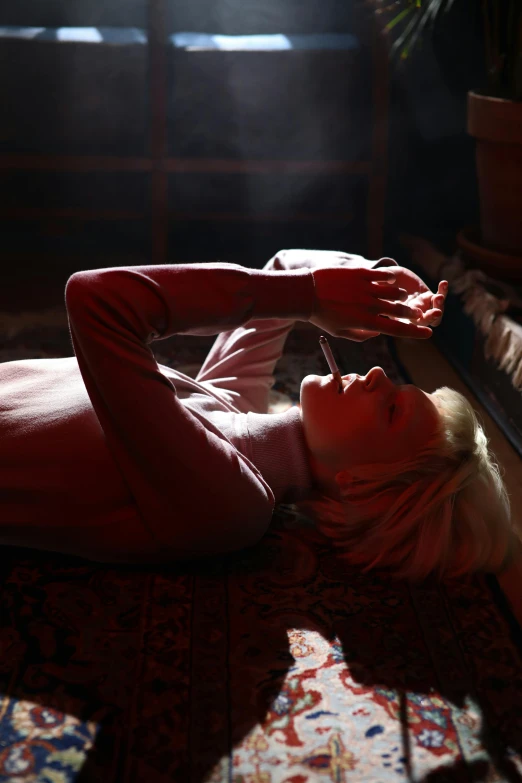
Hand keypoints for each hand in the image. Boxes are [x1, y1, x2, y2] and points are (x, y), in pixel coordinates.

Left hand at [309, 265, 433, 339]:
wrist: (306, 293)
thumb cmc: (322, 316)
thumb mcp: (341, 333)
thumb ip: (363, 335)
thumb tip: (379, 332)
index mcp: (365, 322)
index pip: (397, 330)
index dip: (415, 332)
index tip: (428, 333)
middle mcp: (369, 306)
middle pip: (400, 311)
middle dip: (412, 313)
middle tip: (416, 314)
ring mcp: (365, 288)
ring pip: (394, 291)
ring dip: (399, 296)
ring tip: (399, 297)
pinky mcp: (360, 273)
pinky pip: (382, 275)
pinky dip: (389, 279)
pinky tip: (390, 280)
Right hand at [377, 264, 447, 327]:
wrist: (388, 278)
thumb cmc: (376, 283)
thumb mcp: (374, 285)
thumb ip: (376, 288)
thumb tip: (379, 282)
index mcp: (395, 317)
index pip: (404, 326)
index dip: (412, 326)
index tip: (417, 317)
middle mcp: (410, 316)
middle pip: (423, 322)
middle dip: (431, 318)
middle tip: (436, 312)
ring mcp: (421, 307)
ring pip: (435, 314)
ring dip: (439, 306)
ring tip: (438, 297)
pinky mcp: (428, 296)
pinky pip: (439, 297)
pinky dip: (443, 291)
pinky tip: (443, 283)